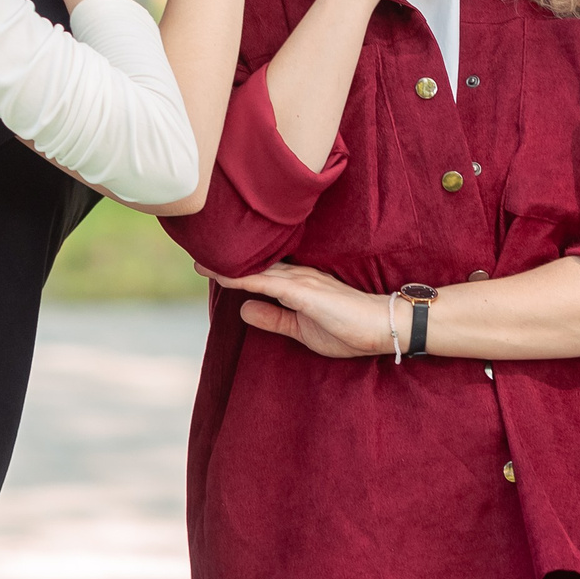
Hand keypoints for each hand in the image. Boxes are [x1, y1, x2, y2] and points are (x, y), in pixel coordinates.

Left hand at [208, 264, 389, 357]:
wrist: (383, 327)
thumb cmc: (348, 328)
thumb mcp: (301, 329)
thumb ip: (274, 318)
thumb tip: (243, 309)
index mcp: (296, 283)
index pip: (258, 271)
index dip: (232, 267)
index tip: (204, 261)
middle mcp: (296, 276)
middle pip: (253, 264)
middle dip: (224, 259)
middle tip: (195, 249)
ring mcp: (300, 281)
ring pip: (255, 269)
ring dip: (226, 264)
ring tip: (198, 256)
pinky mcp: (304, 292)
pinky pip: (266, 282)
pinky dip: (242, 277)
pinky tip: (221, 274)